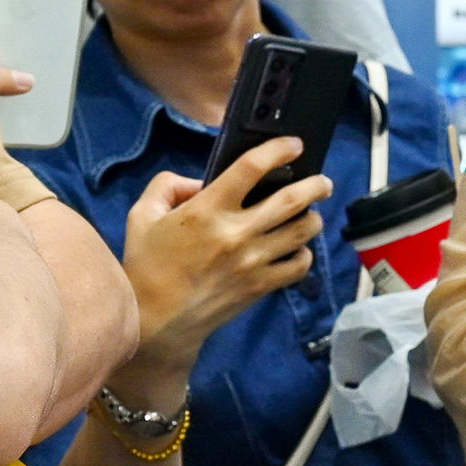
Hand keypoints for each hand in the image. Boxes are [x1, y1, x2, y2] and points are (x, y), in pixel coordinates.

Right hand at [120, 139, 329, 365]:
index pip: (251, 168)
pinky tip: (297, 248)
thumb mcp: (143, 216)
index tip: (293, 145)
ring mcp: (253, 261)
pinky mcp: (260, 286)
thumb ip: (167, 186)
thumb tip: (198, 182)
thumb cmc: (147, 265)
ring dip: (313, 218)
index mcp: (207, 210)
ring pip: (302, 232)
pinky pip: (298, 265)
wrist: (155, 320)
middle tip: (322, 181)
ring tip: (311, 213)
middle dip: (315, 185)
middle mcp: (236, 233)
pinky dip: (304, 253)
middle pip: (292, 199)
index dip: (278, 150)